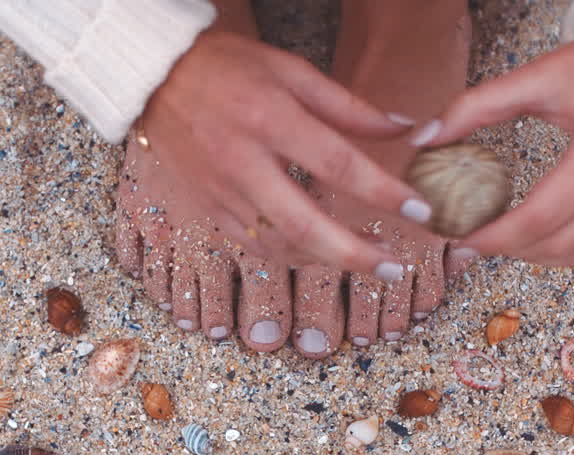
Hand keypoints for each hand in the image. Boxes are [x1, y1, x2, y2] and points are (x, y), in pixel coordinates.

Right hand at [140, 30, 430, 280]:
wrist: (152, 76)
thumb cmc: (227, 66)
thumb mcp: (292, 70)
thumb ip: (349, 106)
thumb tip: (405, 128)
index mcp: (269, 118)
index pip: (337, 165)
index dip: (383, 192)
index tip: (420, 210)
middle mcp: (242, 161)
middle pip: (306, 225)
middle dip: (356, 254)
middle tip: (395, 268)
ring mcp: (221, 191)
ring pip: (280, 245)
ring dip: (329, 261)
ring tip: (368, 261)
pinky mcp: (207, 208)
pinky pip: (254, 245)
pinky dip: (292, 255)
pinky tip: (321, 253)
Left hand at [412, 32, 573, 336]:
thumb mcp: (535, 77)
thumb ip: (475, 108)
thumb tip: (422, 140)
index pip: (537, 217)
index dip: (494, 237)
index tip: (463, 239)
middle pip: (561, 242)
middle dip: (512, 250)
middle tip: (479, 242)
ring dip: (549, 260)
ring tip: (515, 249)